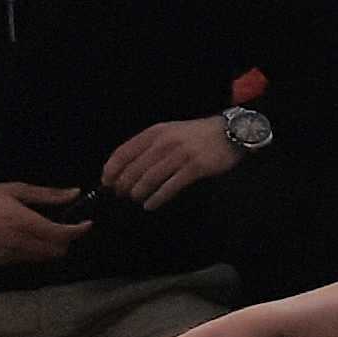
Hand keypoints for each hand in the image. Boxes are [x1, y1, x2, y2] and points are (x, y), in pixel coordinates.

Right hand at [0, 183, 90, 266]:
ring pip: (41, 257)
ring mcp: (8, 255)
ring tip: (44, 231)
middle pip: (56, 251)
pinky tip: (23, 238)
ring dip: (49, 247)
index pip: (61, 234)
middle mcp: (18, 242)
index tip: (87, 223)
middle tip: (64, 226)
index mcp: (23, 222)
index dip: (78, 230)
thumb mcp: (13, 190)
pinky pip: (24, 260)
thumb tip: (74, 193)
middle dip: (65, 241)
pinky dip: (31, 251)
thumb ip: (47, 195)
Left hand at [103, 117, 246, 210]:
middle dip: (124, 185)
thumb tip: (127, 168)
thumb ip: (150, 146)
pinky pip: (170, 186)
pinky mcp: (196, 167)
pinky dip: (158, 198)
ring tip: (136, 200)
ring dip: (139, 193)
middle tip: (122, 195)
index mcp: (156, 132)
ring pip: (150, 178)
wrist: (231, 132)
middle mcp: (165, 142)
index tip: (106, 182)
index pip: (124, 152)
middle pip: (135, 168)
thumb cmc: (198, 135)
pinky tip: (151, 204)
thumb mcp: (170, 132)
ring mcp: (181, 155)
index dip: (112, 169)